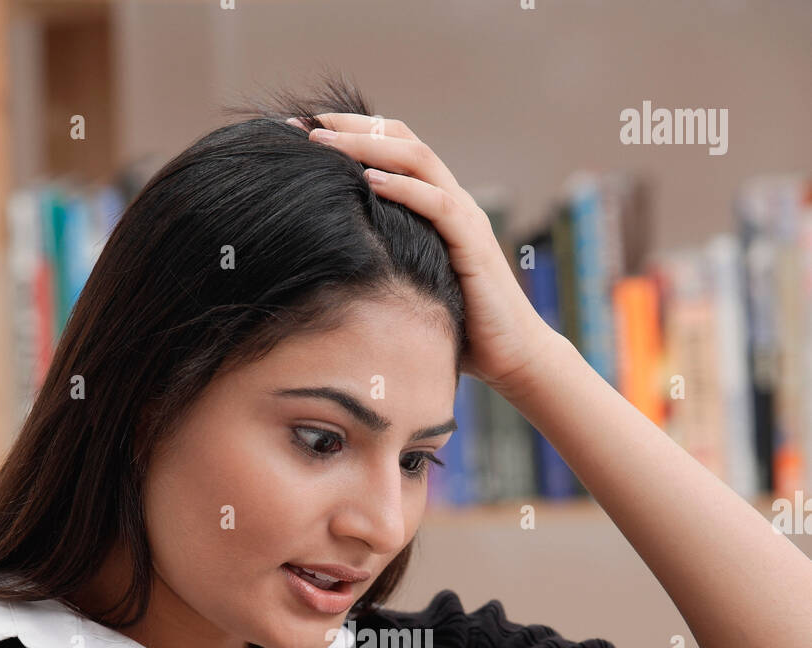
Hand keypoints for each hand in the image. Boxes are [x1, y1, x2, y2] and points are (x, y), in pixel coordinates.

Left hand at [293, 112, 550, 391]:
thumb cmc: (460, 329)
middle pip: (402, 140)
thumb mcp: (411, 286)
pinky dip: (404, 189)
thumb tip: (330, 268)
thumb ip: (384, 262)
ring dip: (368, 148)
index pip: (392, 151)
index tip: (301, 133)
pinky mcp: (474, 245)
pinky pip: (439, 204)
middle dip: (350, 128)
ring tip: (324, 143)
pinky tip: (368, 181)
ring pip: (418, 160)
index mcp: (436, 207)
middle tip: (303, 125)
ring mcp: (466, 218)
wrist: (513, 356)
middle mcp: (452, 202)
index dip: (350, 135)